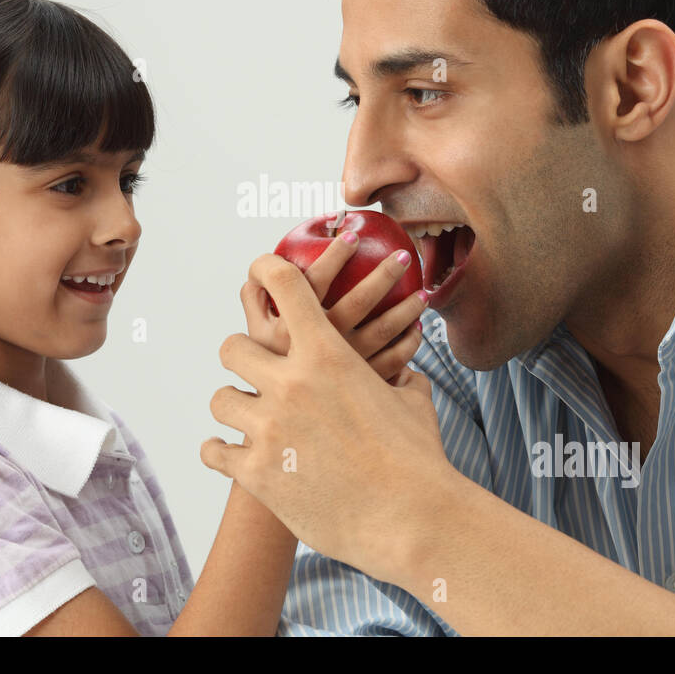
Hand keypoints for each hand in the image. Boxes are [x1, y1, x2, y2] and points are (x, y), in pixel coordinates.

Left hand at [205, 254, 454, 583]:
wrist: (412, 519)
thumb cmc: (420, 461)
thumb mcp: (412, 402)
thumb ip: (398, 376)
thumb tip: (402, 371)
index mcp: (328, 355)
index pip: (284, 287)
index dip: (265, 270)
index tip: (258, 270)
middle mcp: (291, 384)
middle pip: (232, 347)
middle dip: (242, 357)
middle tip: (254, 371)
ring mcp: (269, 428)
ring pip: (220, 398)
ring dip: (235, 406)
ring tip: (248, 417)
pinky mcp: (256, 473)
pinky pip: (214, 450)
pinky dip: (220, 452)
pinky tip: (228, 454)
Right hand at [239, 236, 427, 383]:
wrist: (285, 441)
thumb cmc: (268, 381)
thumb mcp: (252, 343)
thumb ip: (255, 304)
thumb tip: (260, 271)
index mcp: (288, 331)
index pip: (311, 283)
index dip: (333, 255)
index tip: (350, 232)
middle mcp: (319, 349)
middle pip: (358, 301)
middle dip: (384, 273)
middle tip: (404, 255)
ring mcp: (345, 371)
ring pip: (385, 330)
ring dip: (407, 307)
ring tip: (422, 292)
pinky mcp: (365, 390)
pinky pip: (397, 360)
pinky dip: (410, 343)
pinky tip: (416, 329)